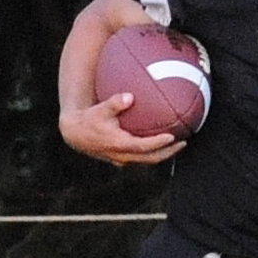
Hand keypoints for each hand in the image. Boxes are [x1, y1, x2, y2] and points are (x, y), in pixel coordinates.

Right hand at [58, 97, 184, 166]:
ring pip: (147, 160)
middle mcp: (122, 155)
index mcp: (118, 144)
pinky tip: (162, 144)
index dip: (158, 143)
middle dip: (168, 152)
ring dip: (163, 153)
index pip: (143, 147)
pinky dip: (153, 152)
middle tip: (184, 142)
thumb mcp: (100, 109)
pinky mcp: (120, 159)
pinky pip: (141, 158)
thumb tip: (129, 96)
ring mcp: (121, 159)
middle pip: (150, 158)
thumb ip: (115, 103)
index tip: (172, 137)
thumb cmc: (88, 119)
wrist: (74, 134)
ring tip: (177, 144)